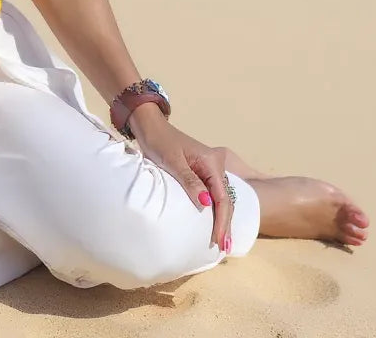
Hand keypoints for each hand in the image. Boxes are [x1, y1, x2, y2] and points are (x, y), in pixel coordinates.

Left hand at [128, 106, 232, 251]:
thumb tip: (205, 203)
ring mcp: (209, 168)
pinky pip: (212, 193)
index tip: (219, 240)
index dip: (222, 220)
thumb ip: (189, 181)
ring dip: (221, 219)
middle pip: (225, 200)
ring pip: (220, 198)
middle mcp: (215, 165)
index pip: (222, 197)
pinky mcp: (202, 171)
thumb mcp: (172, 161)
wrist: (150, 126)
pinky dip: (214, 209)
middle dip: (224, 224)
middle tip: (224, 248)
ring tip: (222, 241)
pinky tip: (215, 223)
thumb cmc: (159, 141)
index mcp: (211, 162)